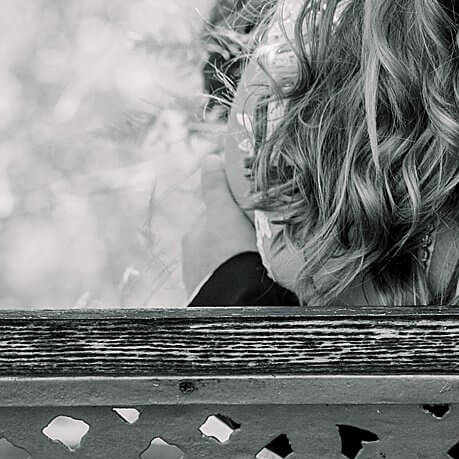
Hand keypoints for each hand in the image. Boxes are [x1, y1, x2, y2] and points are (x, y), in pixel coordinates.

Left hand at [180, 149, 259, 299]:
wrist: (235, 300)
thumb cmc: (229, 254)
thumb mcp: (224, 214)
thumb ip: (216, 187)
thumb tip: (210, 158)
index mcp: (193, 237)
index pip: (217, 214)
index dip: (237, 210)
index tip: (256, 213)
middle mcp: (193, 259)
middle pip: (222, 237)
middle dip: (240, 235)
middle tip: (264, 236)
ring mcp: (204, 280)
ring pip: (228, 259)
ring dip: (243, 256)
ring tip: (264, 259)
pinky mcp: (217, 298)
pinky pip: (233, 279)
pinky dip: (243, 275)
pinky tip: (258, 276)